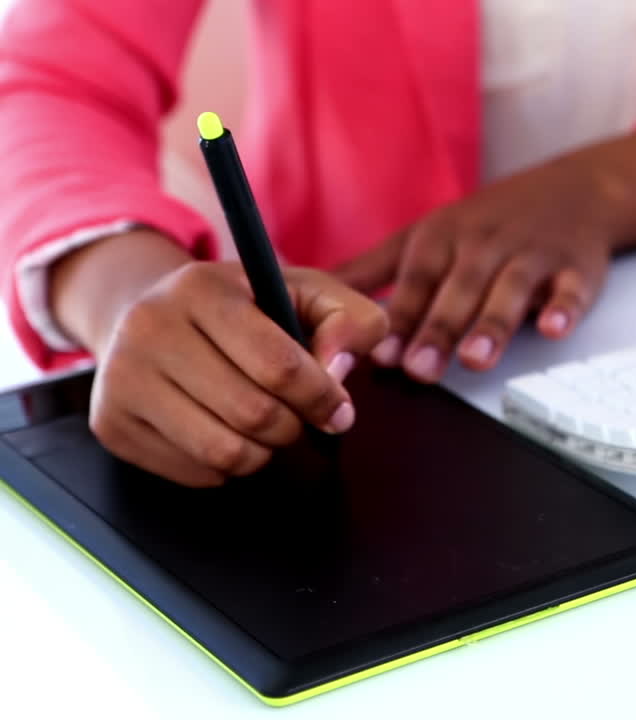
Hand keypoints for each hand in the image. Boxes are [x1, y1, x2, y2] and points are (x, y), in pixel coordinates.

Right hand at [89, 262, 388, 487]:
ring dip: (263, 451)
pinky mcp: (110, 424)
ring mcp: (122, 378)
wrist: (152, 314)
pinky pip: (195, 472)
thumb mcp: (308, 293)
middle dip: (293, 426)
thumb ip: (351, 321)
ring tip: (264, 425)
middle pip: (254, 414)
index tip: (338, 409)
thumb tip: (337, 373)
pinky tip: (224, 430)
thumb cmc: (248, 308)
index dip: (322, 397)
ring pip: (223, 452)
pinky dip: (228, 466)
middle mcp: (150, 327)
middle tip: (298, 416)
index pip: (279, 365)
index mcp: (203, 288)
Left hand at [335, 130, 635, 381]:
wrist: (573, 191)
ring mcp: (531, 256)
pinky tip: (553, 328)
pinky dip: (564, 308)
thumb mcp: (425, 236)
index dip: (399, 318)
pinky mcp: (575, 268)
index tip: (377, 355)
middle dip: (439, 330)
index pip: (416, 282)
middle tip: (421, 370)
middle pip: (459, 290)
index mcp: (442, 240)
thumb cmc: (487, 222)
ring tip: (477, 359)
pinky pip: (570, 289)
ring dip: (493, 324)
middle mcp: (484, 246)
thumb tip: (300, 297)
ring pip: (510, 291)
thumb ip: (369, 272)